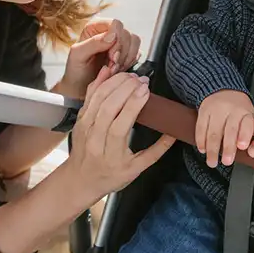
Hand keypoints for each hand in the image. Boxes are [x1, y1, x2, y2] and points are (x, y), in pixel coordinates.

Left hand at [59, 19, 141, 97]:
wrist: (80, 88)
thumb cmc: (76, 70)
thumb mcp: (77, 55)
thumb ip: (93, 43)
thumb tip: (112, 36)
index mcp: (96, 27)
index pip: (116, 24)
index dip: (117, 40)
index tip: (111, 55)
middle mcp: (109, 32)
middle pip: (127, 34)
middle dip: (121, 52)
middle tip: (111, 64)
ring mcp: (119, 42)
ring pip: (134, 42)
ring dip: (126, 58)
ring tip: (113, 68)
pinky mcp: (126, 53)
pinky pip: (137, 53)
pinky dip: (129, 63)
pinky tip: (118, 70)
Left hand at [68, 67, 174, 195]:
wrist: (81, 180)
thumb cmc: (110, 176)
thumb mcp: (137, 169)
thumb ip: (156, 151)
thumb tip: (173, 134)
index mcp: (111, 155)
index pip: (120, 126)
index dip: (132, 105)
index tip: (145, 91)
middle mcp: (94, 140)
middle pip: (108, 109)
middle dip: (125, 89)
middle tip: (141, 80)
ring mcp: (84, 128)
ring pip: (97, 99)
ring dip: (114, 83)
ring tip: (130, 76)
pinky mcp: (80, 119)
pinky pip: (89, 96)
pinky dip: (99, 82)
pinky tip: (110, 72)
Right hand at [197, 90, 253, 167]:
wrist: (222, 89)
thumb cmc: (238, 109)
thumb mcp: (249, 115)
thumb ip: (250, 131)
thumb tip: (251, 151)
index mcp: (245, 112)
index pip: (246, 124)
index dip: (244, 135)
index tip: (242, 146)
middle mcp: (231, 110)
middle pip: (229, 130)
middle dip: (228, 148)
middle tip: (227, 161)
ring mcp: (216, 110)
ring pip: (213, 131)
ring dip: (212, 148)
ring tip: (212, 162)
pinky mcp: (203, 111)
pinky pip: (200, 127)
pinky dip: (200, 140)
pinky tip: (202, 149)